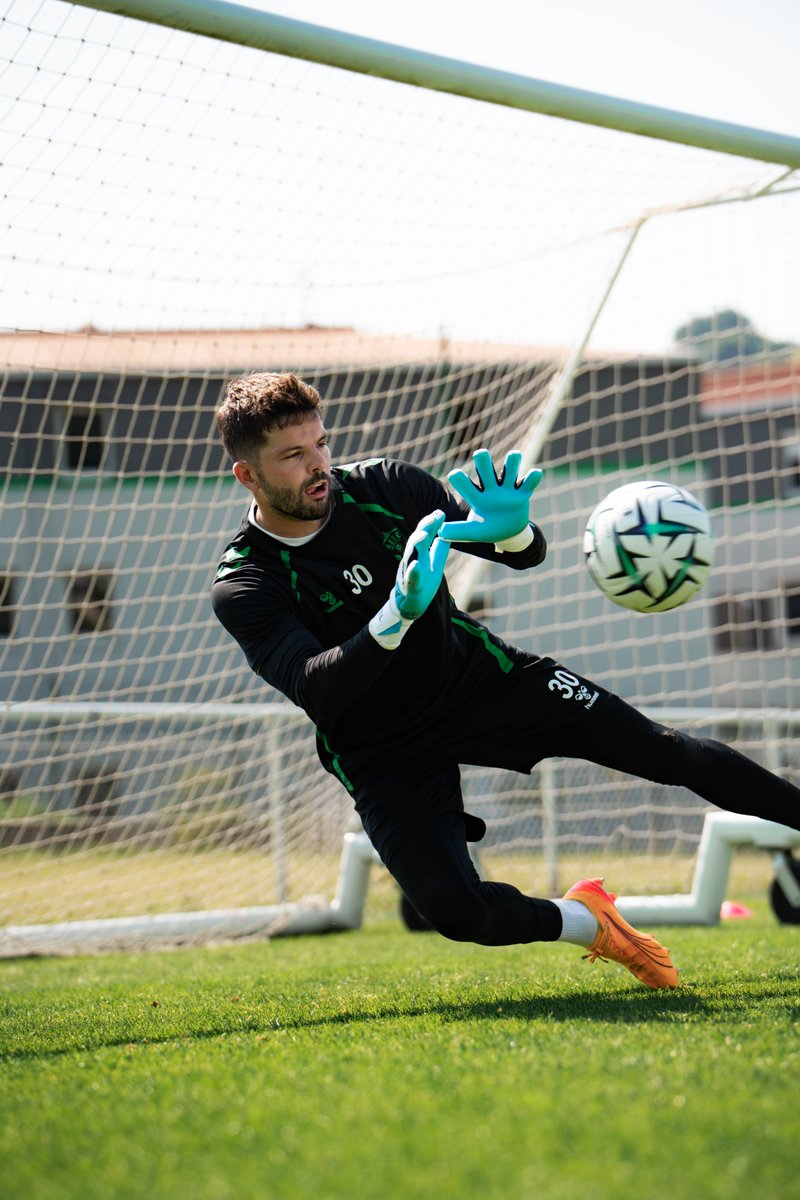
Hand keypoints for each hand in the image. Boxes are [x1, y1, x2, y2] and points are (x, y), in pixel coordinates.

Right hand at [368, 511, 449, 649]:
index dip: (431, 524)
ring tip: (424, 534)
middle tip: (433, 517)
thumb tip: (446, 532)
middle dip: (424, 528)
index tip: (440, 512)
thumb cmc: (422, 582)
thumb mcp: (434, 563)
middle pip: (416, 540)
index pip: (425, 535)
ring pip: (411, 556)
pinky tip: (417, 564)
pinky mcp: (409, 587)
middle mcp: (413, 559)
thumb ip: (439, 548)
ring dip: (416, 544)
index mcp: (420, 554)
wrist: (411, 605)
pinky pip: (410, 578)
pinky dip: (413, 571)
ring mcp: (410, 572)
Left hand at [439, 449, 541, 543]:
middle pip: (486, 470)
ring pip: (510, 470)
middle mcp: (491, 489)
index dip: (460, 479)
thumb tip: (440, 532)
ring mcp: (507, 490)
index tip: (454, 474)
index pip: (465, 485)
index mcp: (477, 497)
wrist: (507, 534)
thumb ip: (458, 532)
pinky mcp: (522, 494)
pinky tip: (534, 473)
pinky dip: (532, 477)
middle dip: (483, 461)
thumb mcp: (472, 533)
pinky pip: (528, 483)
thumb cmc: (487, 529)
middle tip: (480, 454)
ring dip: (512, 462)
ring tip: (514, 456)